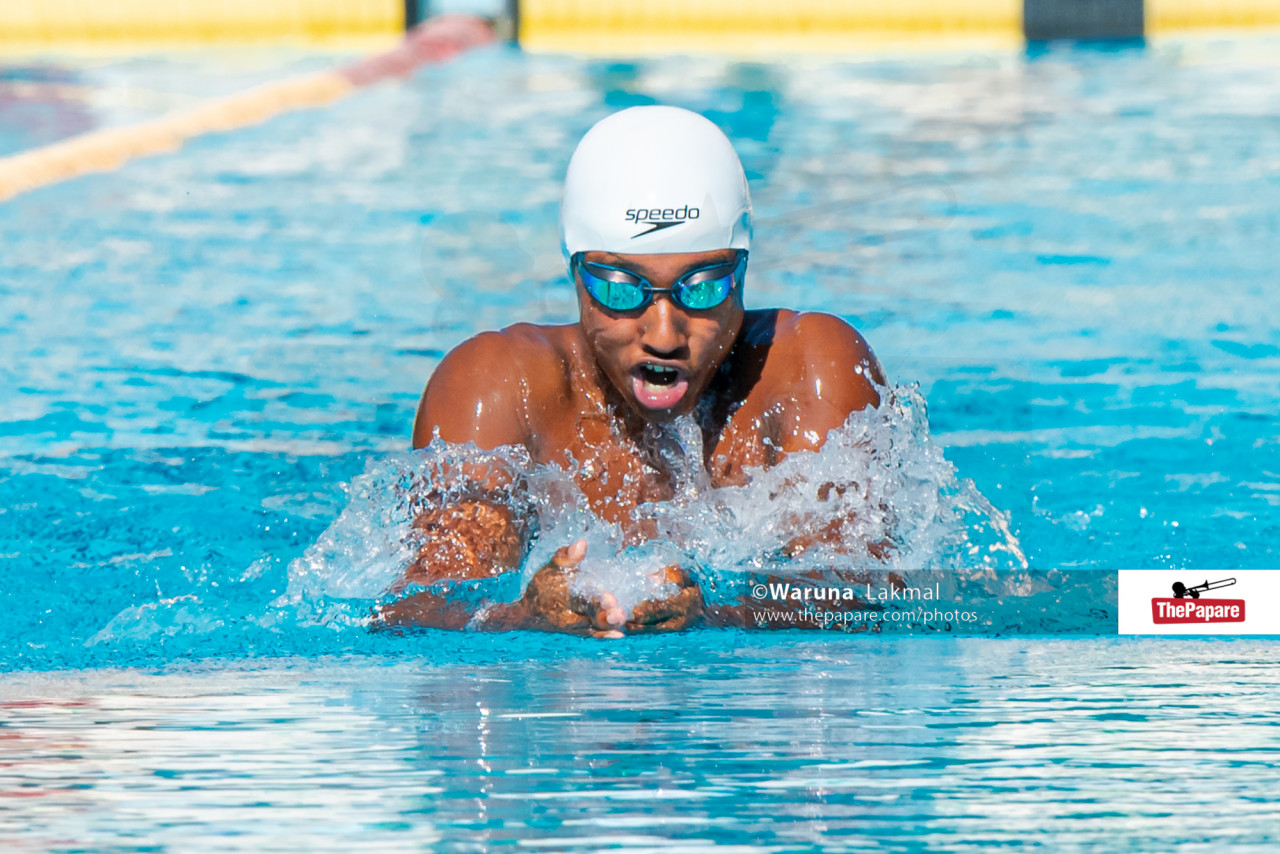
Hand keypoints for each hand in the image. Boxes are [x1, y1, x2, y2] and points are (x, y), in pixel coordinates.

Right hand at [522, 541, 704, 637]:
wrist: (529, 613)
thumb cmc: (543, 585)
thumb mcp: (551, 567)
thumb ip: (566, 556)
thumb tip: (582, 543)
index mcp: (563, 598)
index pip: (581, 599)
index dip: (595, 600)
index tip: (610, 598)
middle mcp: (570, 616)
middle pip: (590, 617)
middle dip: (606, 616)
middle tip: (620, 612)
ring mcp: (577, 626)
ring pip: (595, 627)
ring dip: (610, 625)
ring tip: (623, 619)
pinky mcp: (582, 631)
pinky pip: (594, 634)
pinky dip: (606, 635)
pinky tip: (621, 634)